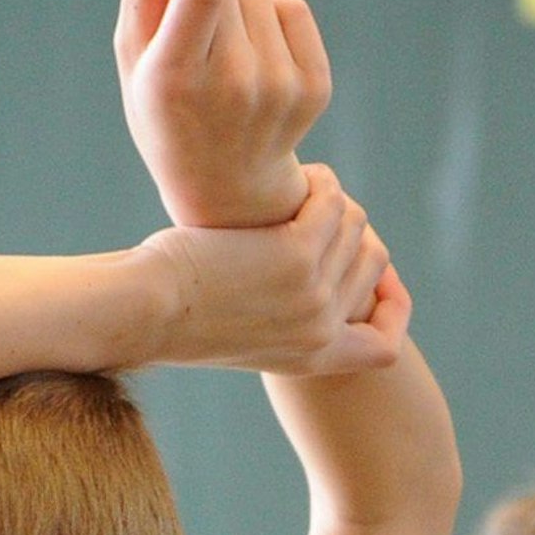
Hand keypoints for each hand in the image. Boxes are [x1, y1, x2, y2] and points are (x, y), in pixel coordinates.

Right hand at [116, 0, 330, 227]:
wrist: (228, 193)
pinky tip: (260, 68)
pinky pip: (294, 10)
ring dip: (242, 10)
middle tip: (200, 48)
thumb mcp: (134, 60)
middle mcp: (234, 85)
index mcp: (175, 77)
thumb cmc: (165, 114)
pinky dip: (275, 25)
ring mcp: (280, 90)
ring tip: (229, 61)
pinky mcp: (315, 90)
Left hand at [142, 165, 406, 373]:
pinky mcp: (296, 256)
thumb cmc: (177, 312)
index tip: (376, 279)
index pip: (384, 348)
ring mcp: (313, 295)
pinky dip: (319, 183)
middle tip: (316, 208)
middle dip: (350, 228)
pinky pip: (332, 204)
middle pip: (372, 262)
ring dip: (331, 196)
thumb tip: (321, 267)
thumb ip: (286, 313)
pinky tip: (297, 176)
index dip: (391, 309)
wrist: (144, 309)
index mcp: (312, 358)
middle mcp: (321, 331)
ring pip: (355, 225)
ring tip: (302, 186)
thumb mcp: (242, 330)